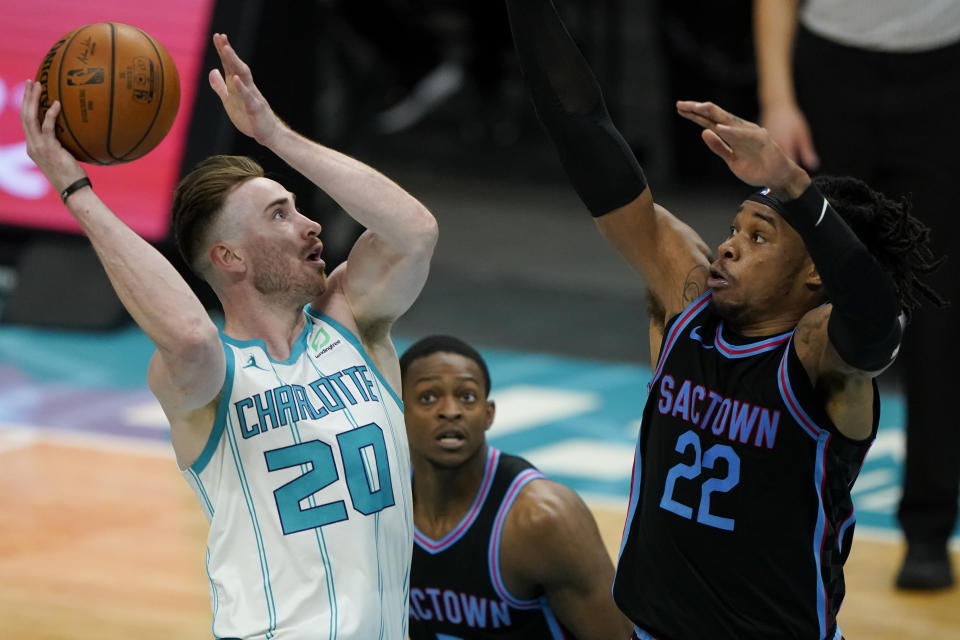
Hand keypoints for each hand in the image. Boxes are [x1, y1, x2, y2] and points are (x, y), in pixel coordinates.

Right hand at [19, 79, 86, 194]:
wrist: (73, 190)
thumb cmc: (74, 176)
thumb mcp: (66, 157)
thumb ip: (66, 143)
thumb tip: (81, 131)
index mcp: (34, 146)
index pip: (27, 122)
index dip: (28, 106)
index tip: (32, 92)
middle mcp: (32, 145)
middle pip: (24, 116)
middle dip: (26, 97)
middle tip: (31, 81)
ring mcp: (38, 147)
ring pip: (30, 118)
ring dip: (32, 100)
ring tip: (38, 84)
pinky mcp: (48, 149)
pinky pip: (47, 128)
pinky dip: (50, 114)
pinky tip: (56, 104)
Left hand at [208, 33, 280, 146]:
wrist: (268, 134)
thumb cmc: (249, 117)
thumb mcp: (230, 100)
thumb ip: (220, 86)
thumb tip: (212, 70)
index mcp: (238, 86)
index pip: (230, 65)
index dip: (223, 51)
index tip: (218, 36)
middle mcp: (247, 87)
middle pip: (236, 66)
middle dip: (228, 52)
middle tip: (221, 37)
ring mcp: (252, 96)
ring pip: (243, 76)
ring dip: (234, 63)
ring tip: (226, 50)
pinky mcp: (255, 109)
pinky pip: (248, 97)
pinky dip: (241, 87)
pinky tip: (234, 78)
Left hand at [676, 100, 808, 197]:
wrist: (777, 176)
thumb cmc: (756, 167)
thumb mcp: (731, 159)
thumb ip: (719, 146)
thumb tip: (704, 132)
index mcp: (732, 133)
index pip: (709, 121)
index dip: (695, 115)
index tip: (680, 108)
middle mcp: (739, 129)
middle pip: (715, 116)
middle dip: (698, 109)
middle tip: (681, 104)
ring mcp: (749, 133)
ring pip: (728, 120)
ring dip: (712, 113)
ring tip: (697, 107)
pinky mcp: (760, 140)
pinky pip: (743, 135)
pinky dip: (731, 131)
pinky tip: (719, 127)